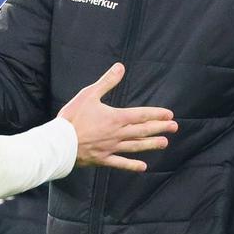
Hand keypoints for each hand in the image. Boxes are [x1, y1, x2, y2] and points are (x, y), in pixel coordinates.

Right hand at [58, 63, 175, 171]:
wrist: (59, 142)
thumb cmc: (73, 117)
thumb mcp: (89, 94)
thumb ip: (107, 81)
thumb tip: (121, 66)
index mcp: (115, 118)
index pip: (141, 115)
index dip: (156, 114)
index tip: (170, 115)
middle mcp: (117, 134)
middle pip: (142, 131)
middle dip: (159, 128)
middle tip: (174, 128)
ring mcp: (111, 148)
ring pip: (135, 146)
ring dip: (151, 145)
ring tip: (164, 143)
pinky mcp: (102, 159)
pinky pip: (120, 163)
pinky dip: (132, 165)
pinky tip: (143, 167)